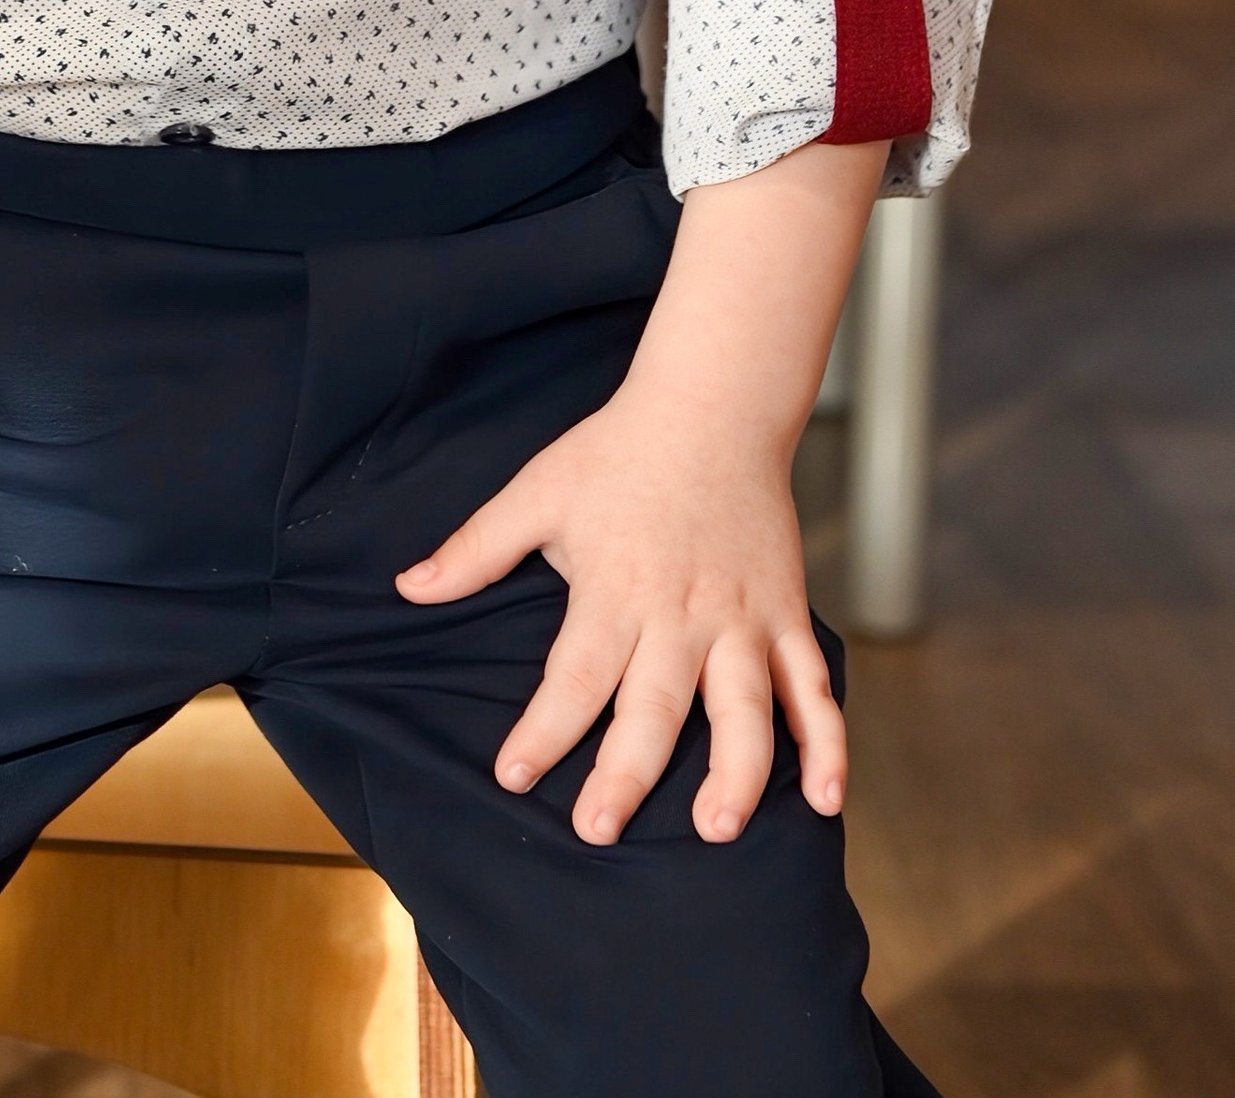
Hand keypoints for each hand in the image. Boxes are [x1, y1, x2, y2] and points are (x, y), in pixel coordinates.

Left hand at [395, 385, 843, 845]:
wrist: (712, 405)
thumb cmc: (618, 451)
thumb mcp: (537, 491)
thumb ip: (476, 548)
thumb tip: (409, 587)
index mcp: (615, 588)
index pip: (574, 675)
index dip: (543, 729)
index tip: (512, 774)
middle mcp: (680, 615)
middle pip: (653, 706)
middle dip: (625, 772)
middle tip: (598, 828)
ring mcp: (741, 619)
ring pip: (745, 710)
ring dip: (735, 772)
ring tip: (715, 828)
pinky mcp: (787, 615)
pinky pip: (813, 689)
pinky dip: (826, 744)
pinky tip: (825, 800)